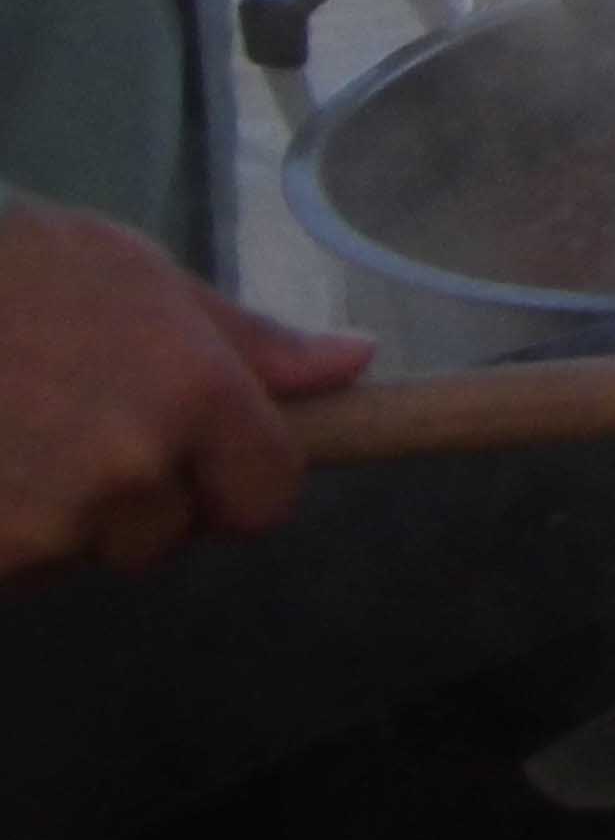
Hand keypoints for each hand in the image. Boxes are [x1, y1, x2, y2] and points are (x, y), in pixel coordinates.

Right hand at [0, 205, 371, 578]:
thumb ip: (252, 343)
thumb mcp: (147, 281)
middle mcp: (132, 470)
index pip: (268, 498)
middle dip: (139, 497)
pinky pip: (17, 568)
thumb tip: (354, 364)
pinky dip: (1, 528)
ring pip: (84, 552)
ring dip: (60, 517)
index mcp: (194, 397)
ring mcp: (48, 523)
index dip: (240, 484)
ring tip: (15, 434)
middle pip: (170, 533)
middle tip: (77, 424)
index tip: (205, 461)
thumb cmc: (22, 270)